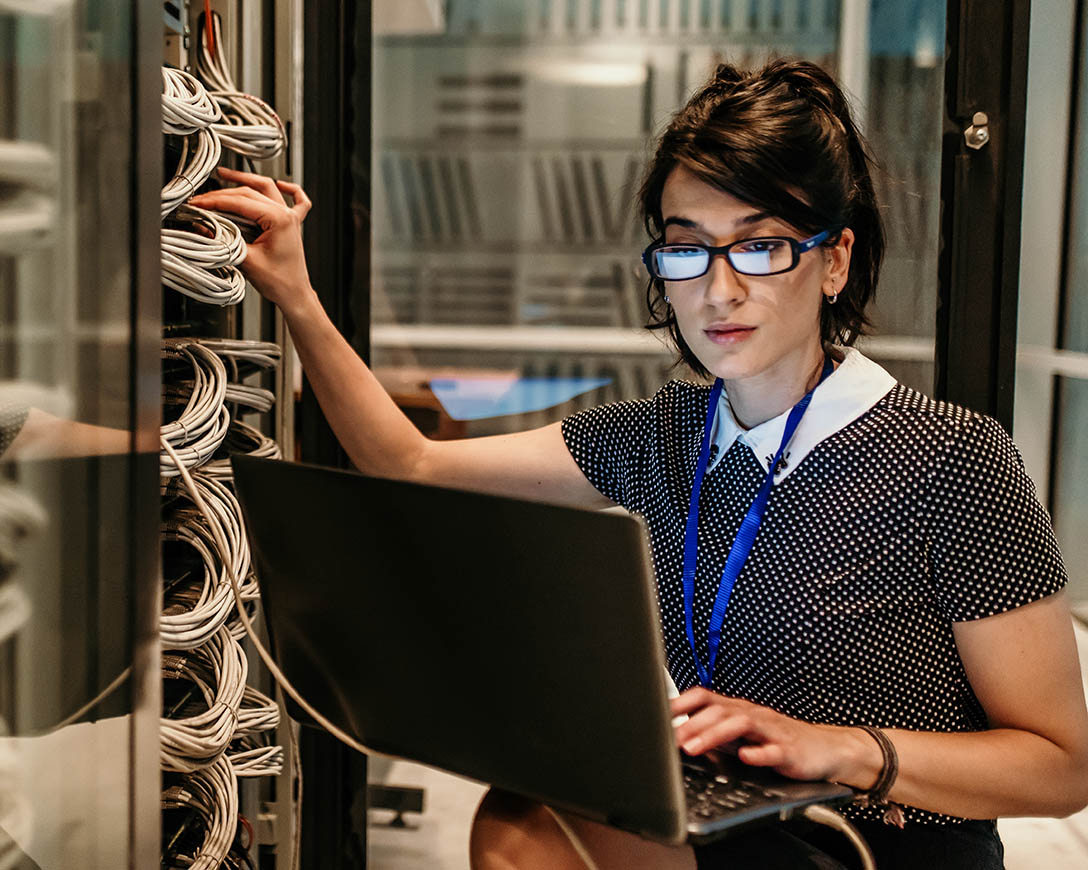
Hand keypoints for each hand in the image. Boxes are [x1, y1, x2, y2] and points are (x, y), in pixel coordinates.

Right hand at [188, 167, 313, 313]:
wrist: (294, 294)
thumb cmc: (279, 282)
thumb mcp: (246, 260)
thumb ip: (224, 241)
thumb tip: (204, 227)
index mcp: (279, 219)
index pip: (241, 202)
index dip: (215, 201)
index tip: (198, 203)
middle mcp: (286, 215)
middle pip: (250, 192)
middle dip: (223, 193)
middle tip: (202, 198)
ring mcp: (291, 218)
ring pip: (268, 189)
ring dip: (247, 180)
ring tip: (225, 174)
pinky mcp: (292, 225)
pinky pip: (297, 201)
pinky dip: (290, 190)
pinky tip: (282, 183)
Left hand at [671, 688, 876, 784]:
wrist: (826, 749)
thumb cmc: (780, 740)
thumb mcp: (743, 734)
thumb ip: (716, 732)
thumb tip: (679, 734)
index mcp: (739, 710)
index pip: (706, 697)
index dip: (682, 702)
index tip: (659, 712)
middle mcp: (753, 715)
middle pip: (719, 711)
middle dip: (692, 725)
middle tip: (672, 740)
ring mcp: (772, 731)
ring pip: (741, 725)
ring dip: (714, 735)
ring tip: (694, 747)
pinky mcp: (790, 751)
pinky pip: (773, 750)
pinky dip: (759, 753)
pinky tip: (747, 757)